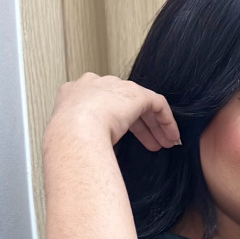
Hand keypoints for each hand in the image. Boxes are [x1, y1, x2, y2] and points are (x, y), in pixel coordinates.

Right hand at [46, 72, 182, 149]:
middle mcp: (94, 84)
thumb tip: (89, 154)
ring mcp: (115, 86)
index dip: (115, 122)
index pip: (100, 104)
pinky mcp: (135, 93)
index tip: (122, 139)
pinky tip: (171, 136)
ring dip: (154, 126)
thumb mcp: (70, 135)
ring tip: (163, 144)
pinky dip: (166, 120)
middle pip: (122, 103)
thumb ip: (81, 135)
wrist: (74, 130)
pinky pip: (157, 104)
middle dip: (139, 126)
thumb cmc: (67, 139)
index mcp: (74, 93)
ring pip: (140, 104)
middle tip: (150, 144)